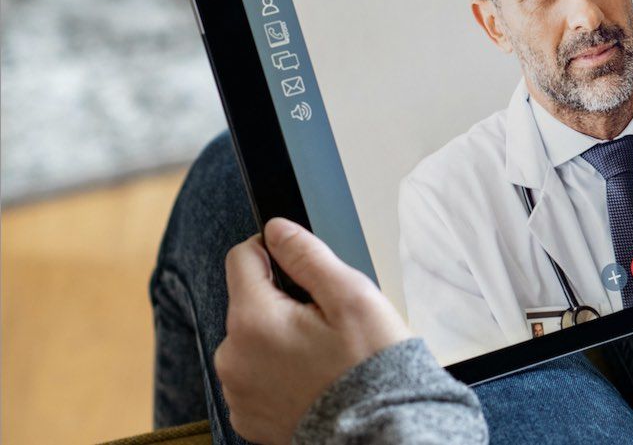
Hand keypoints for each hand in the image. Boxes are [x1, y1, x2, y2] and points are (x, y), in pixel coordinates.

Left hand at [215, 217, 412, 444]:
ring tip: (322, 355)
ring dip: (278, 338)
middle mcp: (232, 357)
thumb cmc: (370, 365)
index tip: (302, 266)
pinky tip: (312, 379)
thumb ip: (307, 255)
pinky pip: (254, 377)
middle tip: (327, 322)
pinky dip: (277, 373)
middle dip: (282, 302)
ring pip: (251, 340)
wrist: (378, 430)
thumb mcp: (351, 295)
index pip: (241, 258)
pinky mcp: (247, 417)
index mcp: (253, 320)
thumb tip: (276, 229)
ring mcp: (237, 391)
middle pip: (248, 302)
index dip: (272, 250)